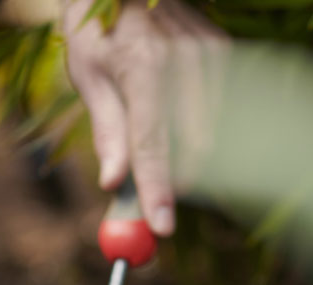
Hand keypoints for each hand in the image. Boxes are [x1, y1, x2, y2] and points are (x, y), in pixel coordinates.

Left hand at [63, 0, 226, 235]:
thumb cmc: (97, 27)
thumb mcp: (88, 77)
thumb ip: (108, 132)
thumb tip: (113, 183)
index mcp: (142, 66)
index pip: (153, 145)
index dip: (157, 191)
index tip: (161, 227)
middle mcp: (186, 60)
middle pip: (195, 147)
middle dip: (177, 182)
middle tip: (155, 202)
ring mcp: (211, 55)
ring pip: (212, 134)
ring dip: (188, 160)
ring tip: (159, 157)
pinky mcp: (224, 53)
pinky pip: (218, 113)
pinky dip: (197, 135)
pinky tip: (176, 126)